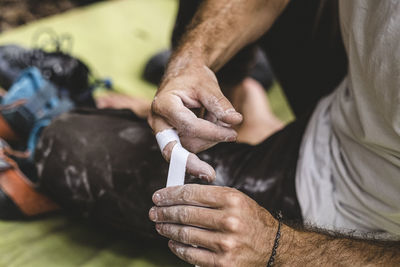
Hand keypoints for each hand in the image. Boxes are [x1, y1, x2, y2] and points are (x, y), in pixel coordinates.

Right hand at [148, 60, 242, 181]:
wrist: (182, 77)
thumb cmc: (193, 79)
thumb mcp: (208, 86)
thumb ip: (220, 104)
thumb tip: (235, 121)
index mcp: (163, 104)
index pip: (188, 126)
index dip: (212, 132)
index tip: (233, 134)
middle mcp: (157, 121)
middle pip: (181, 146)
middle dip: (205, 148)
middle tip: (229, 140)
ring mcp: (162, 132)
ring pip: (187, 149)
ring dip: (208, 140)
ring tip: (216, 119)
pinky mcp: (170, 139)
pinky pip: (187, 148)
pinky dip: (204, 141)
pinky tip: (213, 131)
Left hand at [149, 184, 277, 266]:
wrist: (272, 246)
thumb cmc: (251, 219)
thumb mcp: (236, 199)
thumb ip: (210, 195)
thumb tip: (179, 196)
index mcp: (231, 199)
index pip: (191, 194)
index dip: (170, 194)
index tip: (159, 196)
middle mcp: (229, 220)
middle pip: (185, 214)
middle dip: (164, 212)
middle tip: (154, 212)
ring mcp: (225, 244)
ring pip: (185, 234)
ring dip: (167, 229)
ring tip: (160, 225)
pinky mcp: (222, 263)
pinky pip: (191, 254)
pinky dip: (177, 247)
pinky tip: (172, 242)